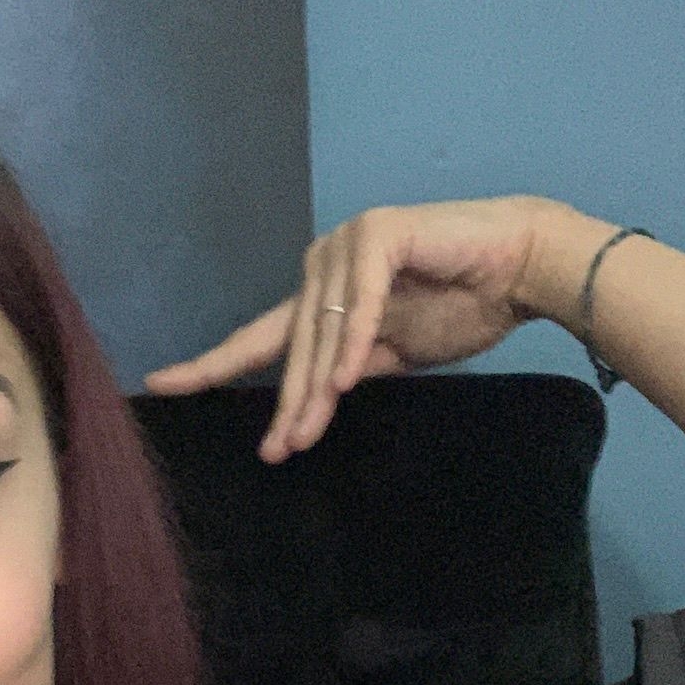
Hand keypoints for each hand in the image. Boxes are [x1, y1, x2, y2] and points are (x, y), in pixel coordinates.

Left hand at [144, 194, 563, 461]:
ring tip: (305, 432)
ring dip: (315, 387)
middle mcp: (325, 264)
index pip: (259, 339)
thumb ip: (344, 372)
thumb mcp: (389, 355)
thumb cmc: (464, 305)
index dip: (212, 364)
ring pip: (320, 332)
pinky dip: (352, 344)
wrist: (522, 269)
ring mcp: (348, 244)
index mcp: (322, 293)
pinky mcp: (381, 234)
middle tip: (277, 450)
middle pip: (292, 348)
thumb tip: (303, 413)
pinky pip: (359, 304)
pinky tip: (345, 382)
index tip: (162, 384)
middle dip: (286, 404)